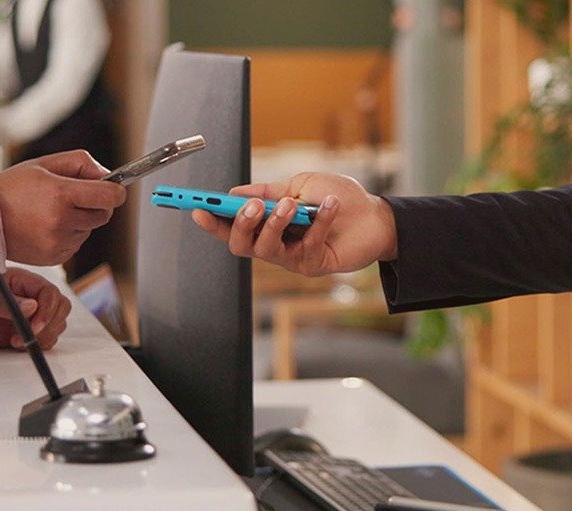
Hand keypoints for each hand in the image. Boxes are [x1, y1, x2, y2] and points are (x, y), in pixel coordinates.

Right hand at [0, 150, 125, 264]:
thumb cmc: (12, 188)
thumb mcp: (44, 163)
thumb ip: (81, 163)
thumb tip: (108, 176)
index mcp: (61, 194)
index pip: (110, 196)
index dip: (116, 191)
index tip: (113, 188)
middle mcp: (61, 221)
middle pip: (104, 214)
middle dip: (96, 204)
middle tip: (74, 197)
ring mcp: (58, 242)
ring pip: (89, 229)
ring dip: (80, 220)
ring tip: (51, 212)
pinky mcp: (54, 258)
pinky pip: (76, 244)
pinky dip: (69, 234)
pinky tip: (47, 226)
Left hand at [0, 268, 71, 350]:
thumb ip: (2, 303)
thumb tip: (32, 306)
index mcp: (21, 281)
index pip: (49, 292)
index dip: (46, 310)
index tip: (32, 327)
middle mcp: (31, 295)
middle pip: (60, 307)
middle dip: (48, 325)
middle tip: (26, 337)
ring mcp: (31, 313)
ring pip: (57, 323)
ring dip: (43, 336)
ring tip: (16, 341)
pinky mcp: (27, 330)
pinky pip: (46, 337)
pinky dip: (39, 344)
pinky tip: (18, 344)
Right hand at [192, 172, 396, 276]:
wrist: (375, 216)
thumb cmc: (338, 198)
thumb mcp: (299, 184)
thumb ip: (268, 190)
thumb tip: (234, 193)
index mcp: (266, 224)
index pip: (231, 227)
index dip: (211, 222)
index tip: (197, 208)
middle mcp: (274, 244)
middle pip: (241, 245)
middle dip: (241, 225)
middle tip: (252, 207)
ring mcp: (292, 257)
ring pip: (267, 249)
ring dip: (276, 224)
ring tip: (293, 205)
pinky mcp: (313, 265)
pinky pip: (308, 245)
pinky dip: (319, 221)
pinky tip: (330, 205)